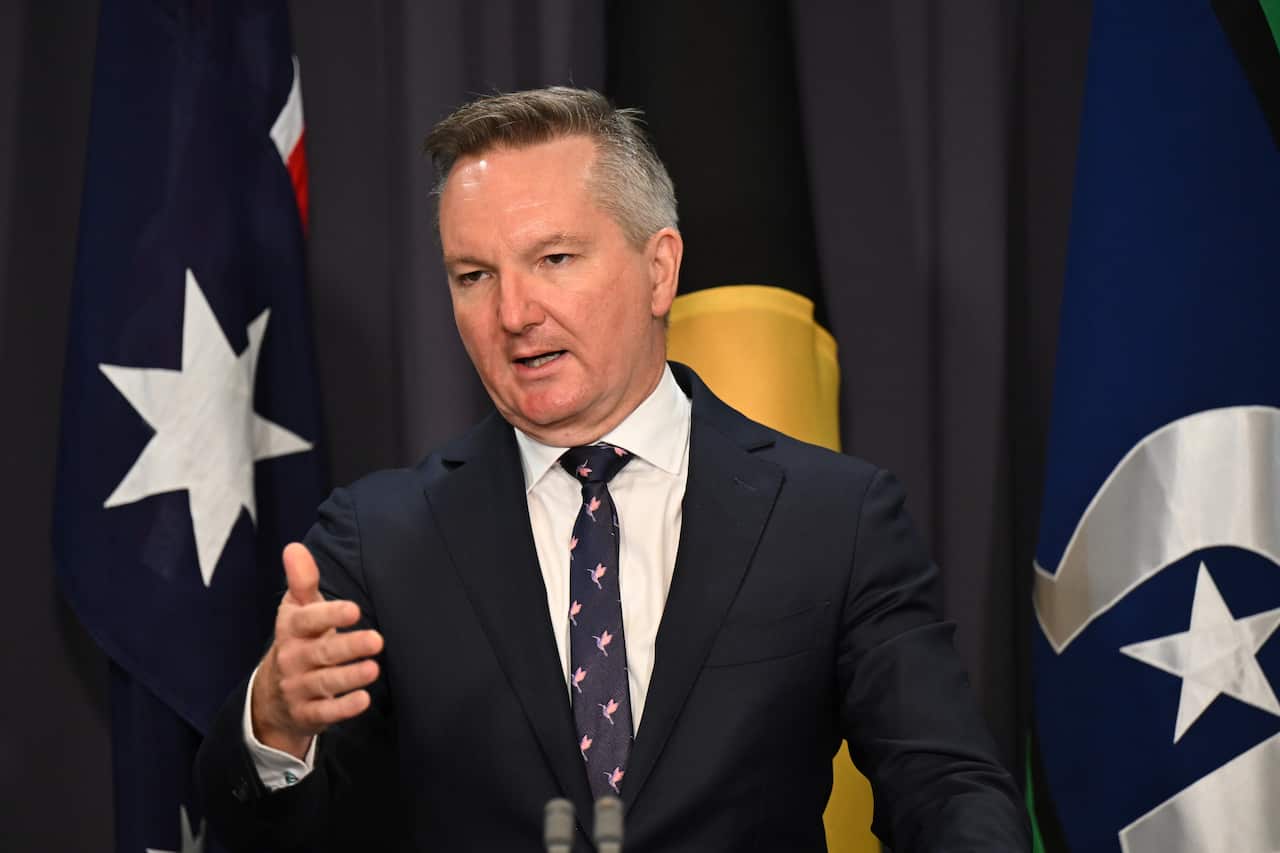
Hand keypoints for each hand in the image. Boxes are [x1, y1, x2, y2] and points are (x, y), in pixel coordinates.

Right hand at [250, 543, 384, 758]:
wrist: (273, 696)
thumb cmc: (298, 641)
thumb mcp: (296, 610)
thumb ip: (301, 580)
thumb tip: (294, 547)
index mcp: (291, 630)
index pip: (307, 621)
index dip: (329, 615)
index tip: (354, 609)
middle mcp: (293, 658)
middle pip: (321, 653)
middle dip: (348, 647)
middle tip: (376, 640)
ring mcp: (298, 688)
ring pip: (324, 683)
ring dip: (349, 677)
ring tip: (374, 669)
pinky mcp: (307, 714)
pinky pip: (325, 713)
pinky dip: (343, 709)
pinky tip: (363, 700)